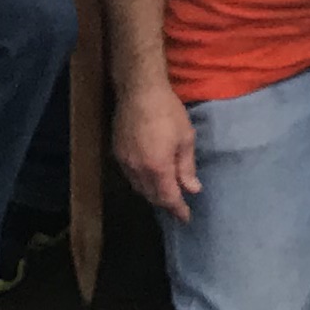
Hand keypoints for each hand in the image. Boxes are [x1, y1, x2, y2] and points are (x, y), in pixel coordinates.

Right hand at [114, 74, 201, 221]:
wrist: (139, 91)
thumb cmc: (168, 112)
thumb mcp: (185, 138)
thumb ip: (187, 167)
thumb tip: (192, 189)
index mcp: (157, 168)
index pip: (168, 198)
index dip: (177, 210)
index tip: (186, 218)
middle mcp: (137, 170)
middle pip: (151, 196)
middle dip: (165, 203)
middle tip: (178, 205)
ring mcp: (124, 162)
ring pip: (138, 187)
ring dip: (153, 193)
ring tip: (166, 192)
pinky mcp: (117, 152)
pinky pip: (130, 176)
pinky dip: (142, 182)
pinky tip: (150, 176)